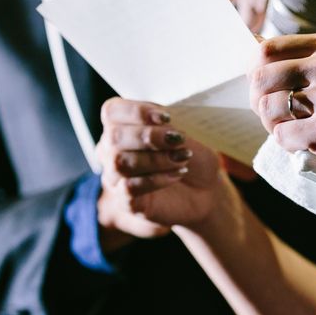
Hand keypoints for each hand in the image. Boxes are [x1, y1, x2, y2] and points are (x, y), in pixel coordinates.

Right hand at [97, 98, 222, 241]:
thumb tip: (161, 123)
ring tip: (183, 158)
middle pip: (114, 137)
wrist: (204, 188)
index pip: (112, 112)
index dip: (136, 111)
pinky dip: (156, 179)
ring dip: (155, 159)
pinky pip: (129, 189)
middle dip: (149, 136)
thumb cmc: (190, 153)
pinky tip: (177, 175)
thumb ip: (168, 127)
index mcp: (121, 125)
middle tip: (178, 139)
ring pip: (120, 163)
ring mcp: (115, 177)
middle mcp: (111, 150)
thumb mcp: (185, 133)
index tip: (166, 117)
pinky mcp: (125, 202)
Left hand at [248, 33, 315, 175]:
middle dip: (257, 97)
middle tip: (269, 109)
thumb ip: (305, 56)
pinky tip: (303, 141)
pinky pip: (281, 136)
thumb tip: (253, 44)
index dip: (254, 68)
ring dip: (271, 122)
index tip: (259, 82)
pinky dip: (286, 142)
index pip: (266, 49)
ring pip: (267, 109)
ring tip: (289, 126)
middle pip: (260, 78)